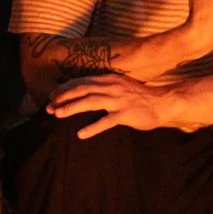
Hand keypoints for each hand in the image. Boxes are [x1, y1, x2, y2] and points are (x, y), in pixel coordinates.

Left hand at [47, 72, 177, 138]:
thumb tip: (86, 93)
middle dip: (62, 97)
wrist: (164, 102)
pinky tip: (81, 134)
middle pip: (81, 89)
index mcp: (108, 79)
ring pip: (89, 101)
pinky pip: (106, 121)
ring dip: (71, 108)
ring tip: (57, 114)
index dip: (64, 88)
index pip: (81, 81)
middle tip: (48, 107)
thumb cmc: (140, 97)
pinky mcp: (125, 114)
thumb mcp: (120, 86)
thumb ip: (104, 88)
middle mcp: (111, 87)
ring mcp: (118, 100)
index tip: (51, 96)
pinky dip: (92, 127)